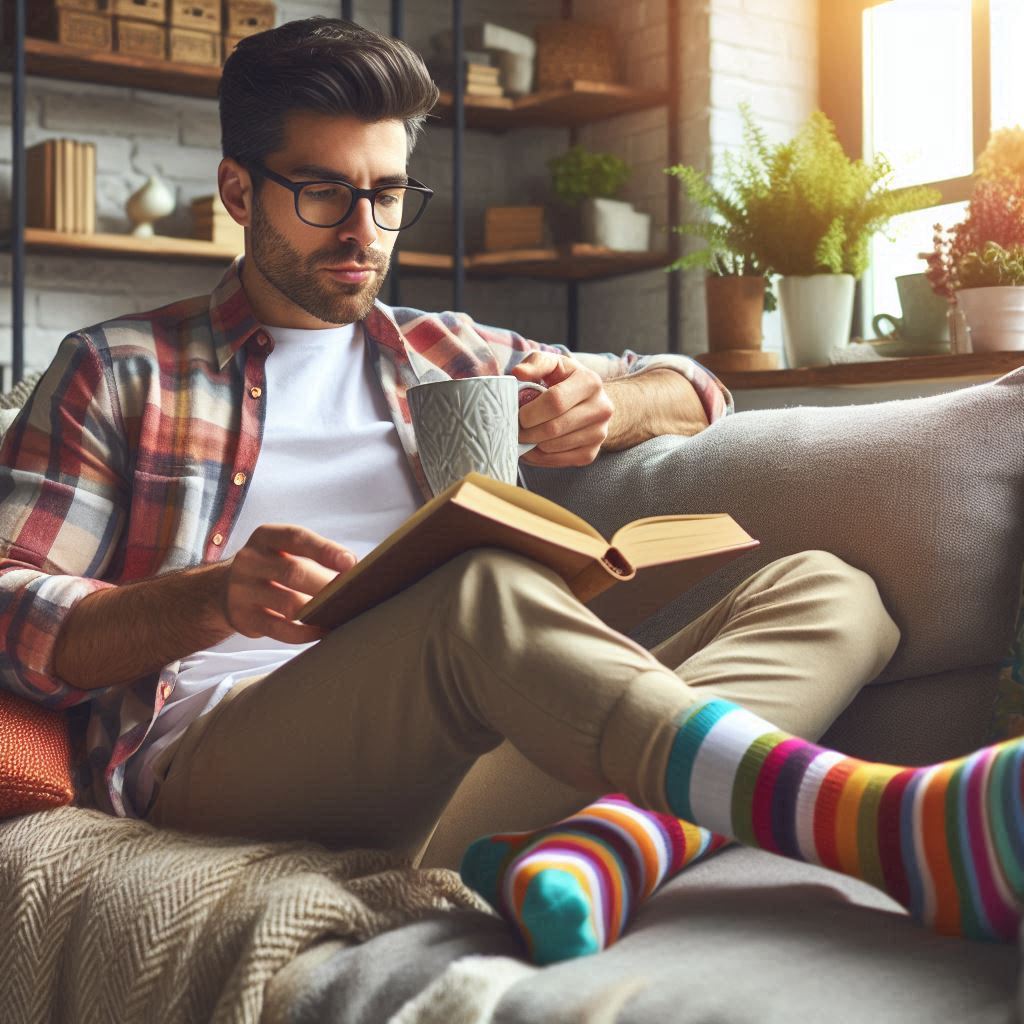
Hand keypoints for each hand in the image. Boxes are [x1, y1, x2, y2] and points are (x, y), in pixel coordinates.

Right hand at [219, 524, 356, 643]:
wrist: (223, 589)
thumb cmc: (271, 567)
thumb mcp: (283, 550)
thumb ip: (315, 555)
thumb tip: (357, 569)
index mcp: (266, 537)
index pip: (296, 538)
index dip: (326, 550)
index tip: (351, 563)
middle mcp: (250, 560)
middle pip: (293, 572)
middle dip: (325, 584)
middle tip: (350, 594)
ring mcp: (243, 590)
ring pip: (287, 603)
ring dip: (317, 610)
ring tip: (339, 613)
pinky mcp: (244, 618)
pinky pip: (278, 629)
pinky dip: (304, 633)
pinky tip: (321, 631)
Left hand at [510, 351, 613, 466]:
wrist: (590, 401)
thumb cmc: (564, 380)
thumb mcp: (553, 364)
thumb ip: (535, 363)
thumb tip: (518, 373)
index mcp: (590, 382)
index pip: (556, 401)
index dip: (531, 411)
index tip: (517, 414)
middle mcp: (601, 409)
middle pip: (554, 428)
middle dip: (527, 431)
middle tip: (514, 429)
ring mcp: (599, 434)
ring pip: (553, 447)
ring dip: (530, 445)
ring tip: (521, 436)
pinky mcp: (591, 453)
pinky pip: (558, 461)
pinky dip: (538, 457)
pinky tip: (531, 447)